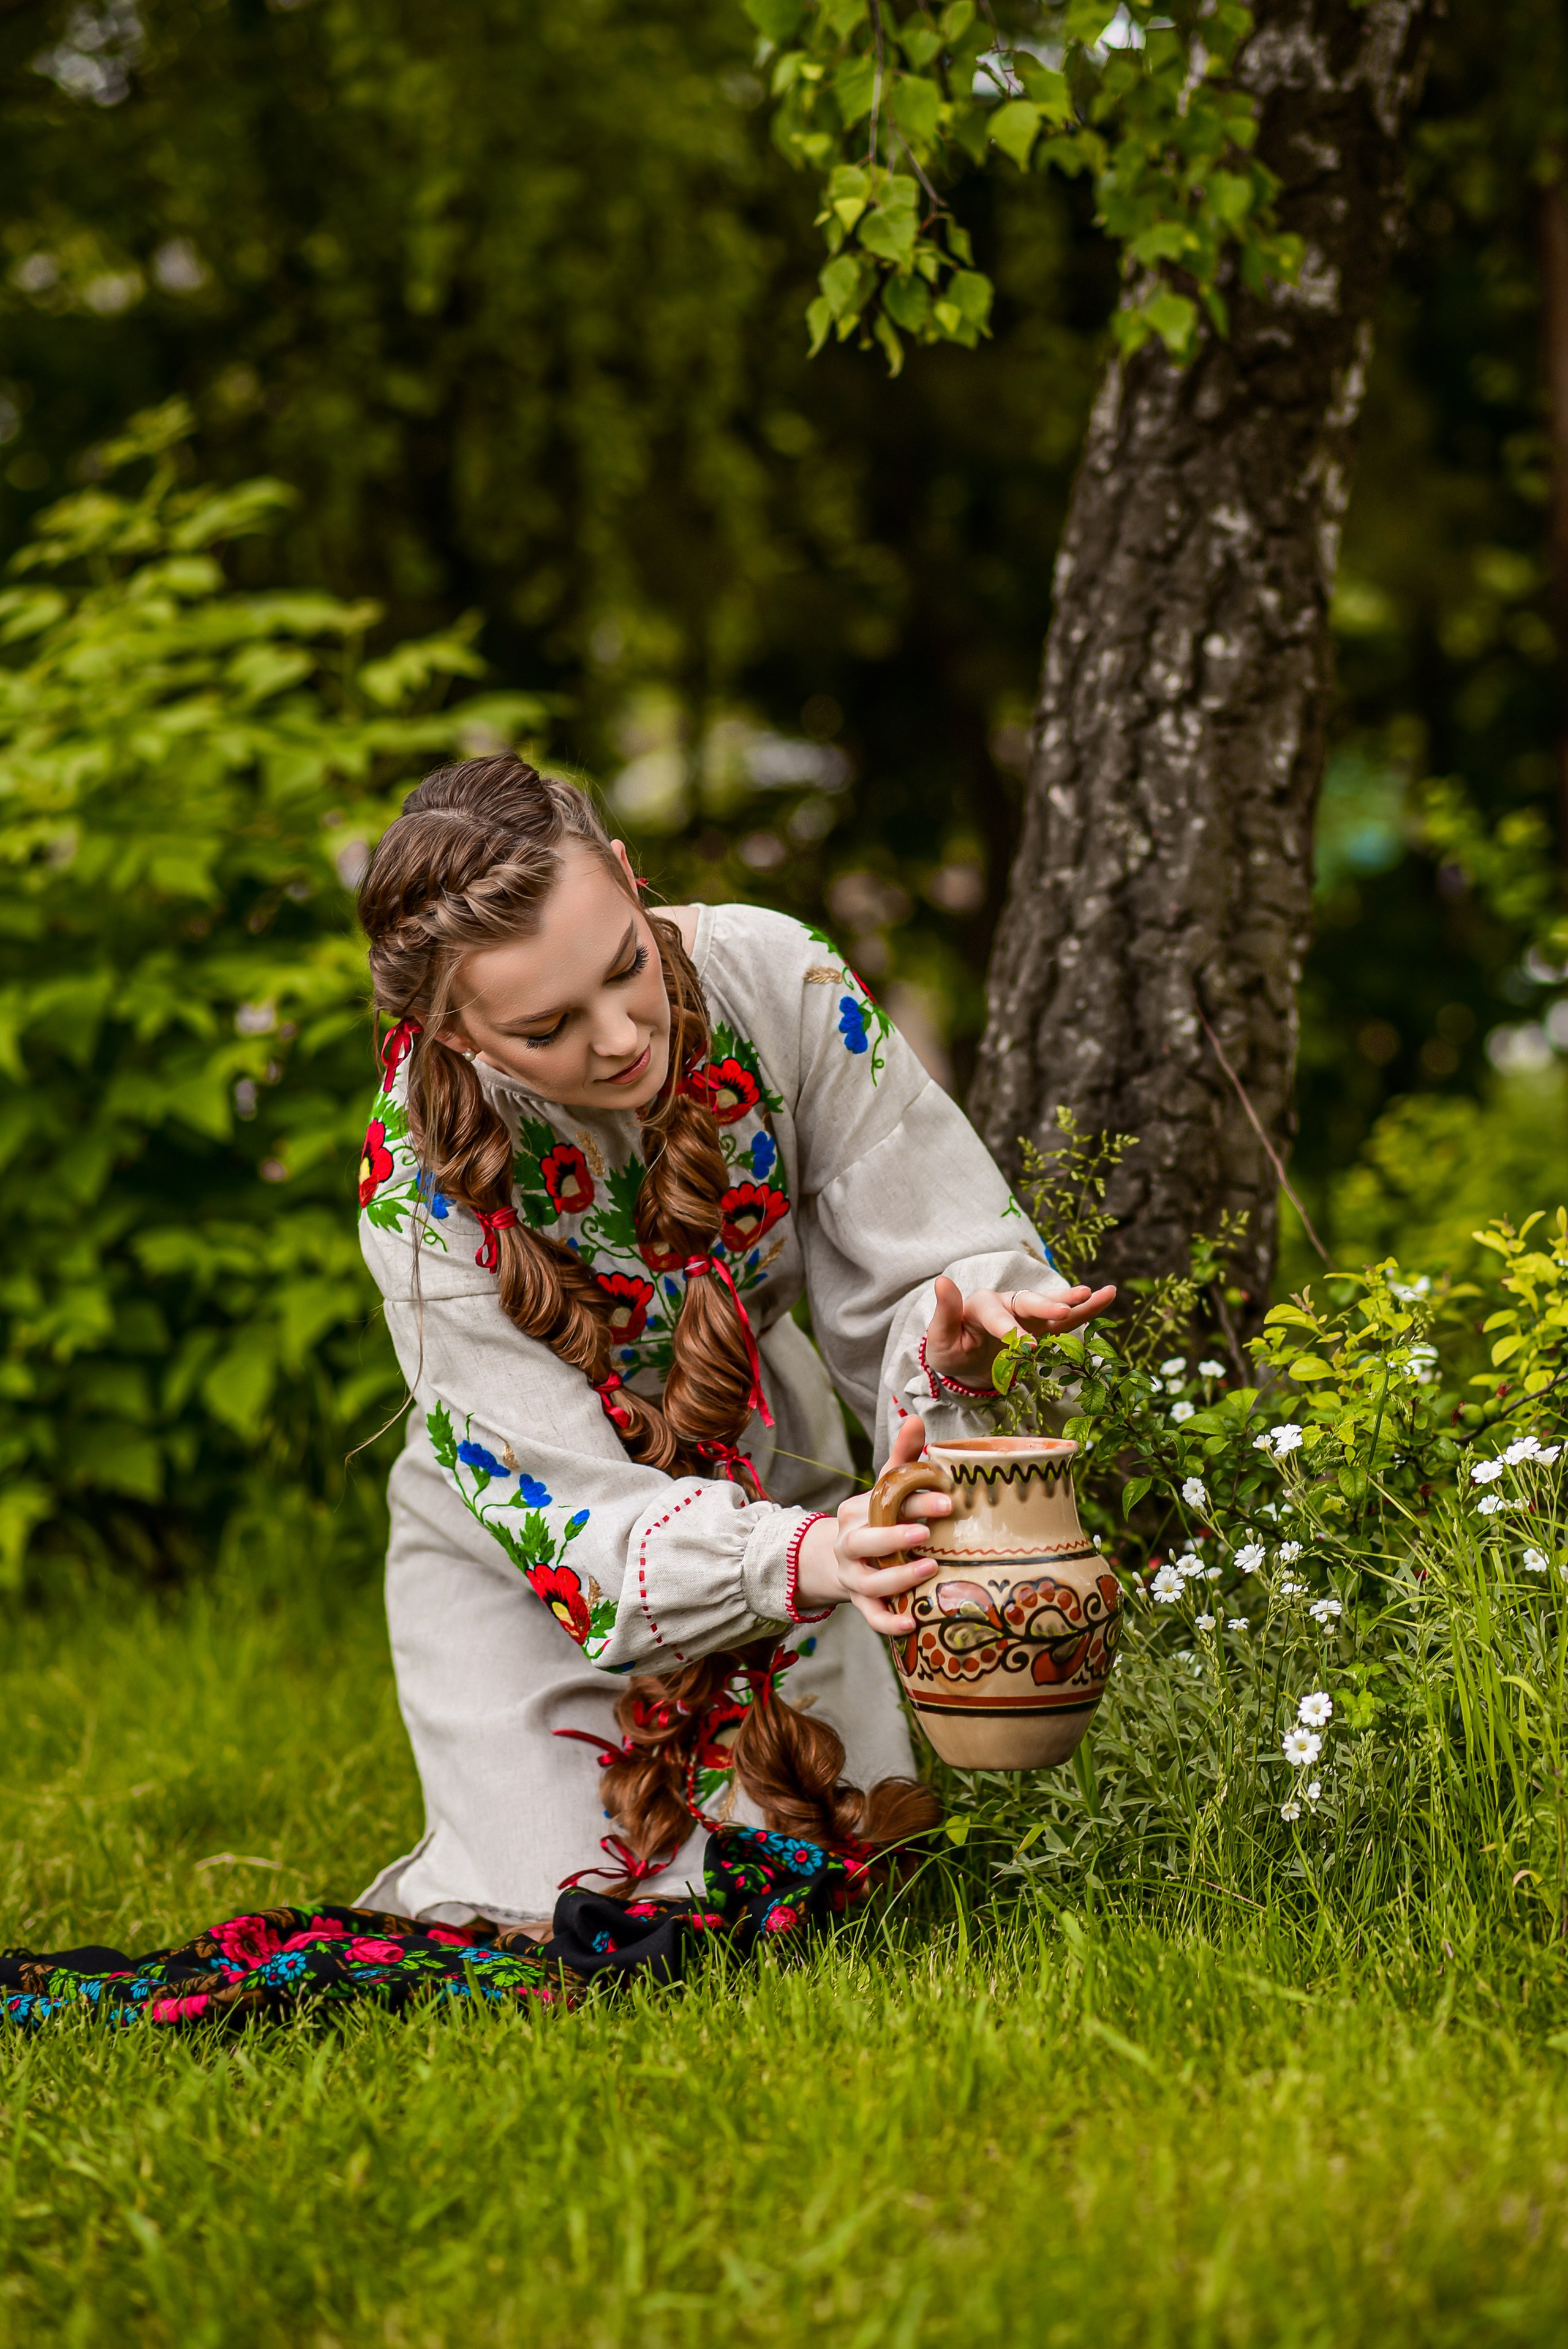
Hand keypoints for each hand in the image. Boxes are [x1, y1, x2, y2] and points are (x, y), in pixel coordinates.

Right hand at [794, 1414, 948, 1638]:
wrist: (842, 1561)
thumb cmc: (876, 1519)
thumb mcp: (885, 1489)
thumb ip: (901, 1458)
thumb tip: (916, 1418)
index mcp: (856, 1511)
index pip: (884, 1504)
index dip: (915, 1501)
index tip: (948, 1498)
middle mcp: (850, 1544)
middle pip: (865, 1542)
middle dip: (895, 1537)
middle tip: (928, 1533)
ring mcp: (853, 1576)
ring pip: (868, 1582)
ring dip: (897, 1578)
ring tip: (930, 1570)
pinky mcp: (860, 1603)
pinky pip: (872, 1617)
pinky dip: (889, 1623)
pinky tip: (913, 1624)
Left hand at [923, 1272, 1116, 1387]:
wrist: (964, 1361)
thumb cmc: (950, 1349)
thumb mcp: (940, 1338)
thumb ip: (944, 1313)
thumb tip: (942, 1281)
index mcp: (980, 1305)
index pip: (996, 1316)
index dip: (1011, 1329)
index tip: (1028, 1346)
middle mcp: (1006, 1303)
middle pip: (1028, 1302)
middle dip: (1046, 1305)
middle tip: (1064, 1310)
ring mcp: (1026, 1314)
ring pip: (1053, 1306)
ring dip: (1075, 1300)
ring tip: (1103, 1292)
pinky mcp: (1041, 1326)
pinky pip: (1066, 1320)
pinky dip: (1086, 1310)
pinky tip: (1107, 1296)